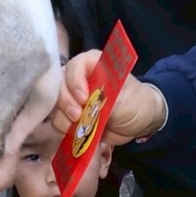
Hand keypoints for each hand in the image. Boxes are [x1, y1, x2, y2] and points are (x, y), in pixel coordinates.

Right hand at [50, 51, 166, 146]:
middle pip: (59, 84)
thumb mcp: (125, 100)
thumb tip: (88, 109)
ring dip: (63, 117)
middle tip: (77, 116)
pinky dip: (63, 127)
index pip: (75, 65)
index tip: (83, 99)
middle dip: (66, 102)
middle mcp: (78, 76)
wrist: (140, 122)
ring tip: (78, 127)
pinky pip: (58, 119)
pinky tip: (75, 132)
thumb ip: (106, 101)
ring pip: (55, 103)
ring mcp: (72, 95)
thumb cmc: (135, 102)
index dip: (75, 81)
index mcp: (93, 64)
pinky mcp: (70, 114)